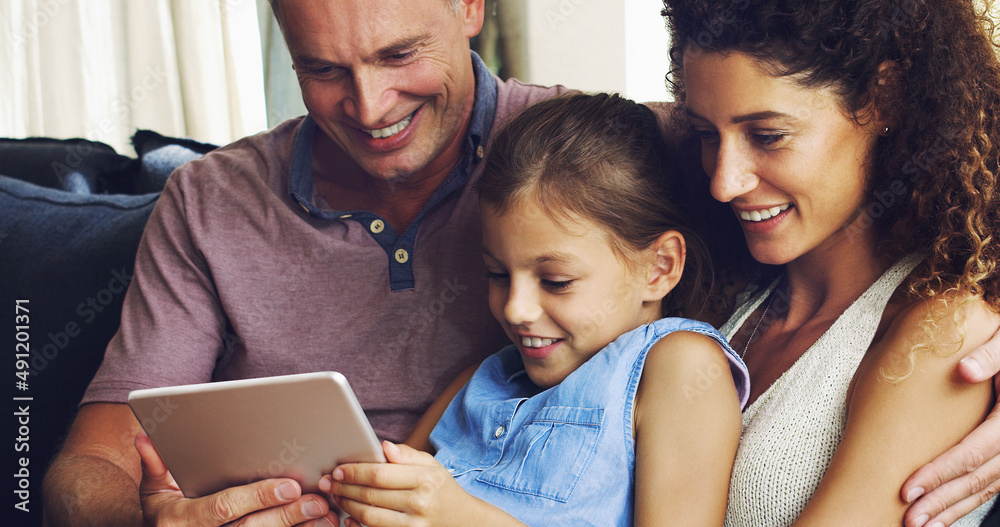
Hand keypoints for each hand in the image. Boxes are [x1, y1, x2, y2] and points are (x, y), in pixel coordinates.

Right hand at [135, 432, 337, 525]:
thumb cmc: (163, 513)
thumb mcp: (153, 491)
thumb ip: (155, 465)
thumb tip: (146, 437)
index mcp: (185, 520)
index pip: (225, 508)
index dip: (257, 497)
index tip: (289, 486)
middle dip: (286, 515)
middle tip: (316, 500)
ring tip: (326, 514)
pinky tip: (320, 525)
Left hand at [321, 441, 482, 526]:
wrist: (465, 522)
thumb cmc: (443, 491)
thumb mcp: (432, 466)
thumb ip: (407, 455)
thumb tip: (383, 446)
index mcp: (425, 479)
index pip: (380, 474)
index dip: (354, 471)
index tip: (338, 469)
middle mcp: (419, 503)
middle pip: (370, 495)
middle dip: (343, 488)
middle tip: (327, 482)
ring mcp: (413, 525)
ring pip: (368, 516)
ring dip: (346, 506)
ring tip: (336, 496)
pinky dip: (357, 526)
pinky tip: (348, 518)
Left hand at [900, 333, 999, 526]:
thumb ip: (992, 356)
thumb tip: (965, 370)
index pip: (973, 453)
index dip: (940, 472)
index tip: (906, 489)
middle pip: (979, 480)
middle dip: (942, 502)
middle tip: (908, 520)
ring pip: (987, 490)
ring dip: (954, 509)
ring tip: (920, 525)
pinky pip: (992, 486)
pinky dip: (968, 502)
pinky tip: (944, 514)